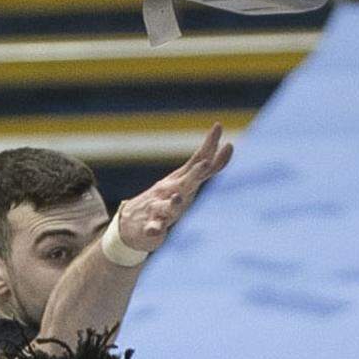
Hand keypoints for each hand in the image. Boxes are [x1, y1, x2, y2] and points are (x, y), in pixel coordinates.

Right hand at [116, 123, 233, 255]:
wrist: (129, 221)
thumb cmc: (164, 200)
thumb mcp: (184, 183)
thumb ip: (205, 169)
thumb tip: (229, 147)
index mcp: (181, 181)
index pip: (198, 161)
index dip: (210, 148)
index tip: (219, 128)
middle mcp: (168, 191)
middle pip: (184, 182)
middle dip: (195, 174)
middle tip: (205, 164)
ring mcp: (157, 208)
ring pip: (166, 206)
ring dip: (172, 203)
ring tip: (177, 198)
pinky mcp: (148, 226)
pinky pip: (151, 227)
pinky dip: (153, 228)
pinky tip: (154, 230)